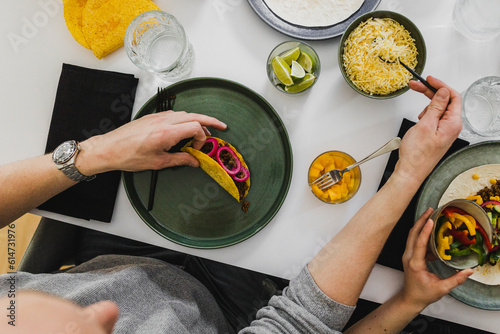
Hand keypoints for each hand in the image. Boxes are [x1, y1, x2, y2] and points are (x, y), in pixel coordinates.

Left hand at [77, 111, 226, 173]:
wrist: (109, 148)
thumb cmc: (130, 157)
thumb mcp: (158, 162)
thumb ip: (180, 160)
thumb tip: (195, 161)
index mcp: (167, 133)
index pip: (195, 126)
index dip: (202, 137)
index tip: (199, 149)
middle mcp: (164, 121)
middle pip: (194, 116)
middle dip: (209, 121)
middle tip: (221, 127)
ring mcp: (158, 116)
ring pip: (184, 113)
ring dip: (196, 120)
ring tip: (203, 132)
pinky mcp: (152, 116)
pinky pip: (174, 114)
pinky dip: (184, 120)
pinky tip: (184, 129)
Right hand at [394, 77, 461, 184]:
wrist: (410, 171)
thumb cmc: (417, 154)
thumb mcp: (425, 124)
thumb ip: (436, 106)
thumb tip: (443, 92)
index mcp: (453, 123)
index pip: (453, 96)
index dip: (441, 85)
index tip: (429, 80)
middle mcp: (452, 126)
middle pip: (445, 101)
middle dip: (430, 92)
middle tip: (416, 86)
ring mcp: (445, 131)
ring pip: (438, 109)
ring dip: (427, 106)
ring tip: (417, 116)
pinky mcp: (438, 134)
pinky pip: (434, 118)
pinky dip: (425, 115)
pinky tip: (418, 121)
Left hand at [401, 208, 472, 310]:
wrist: (410, 298)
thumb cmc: (423, 294)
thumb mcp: (442, 289)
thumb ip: (456, 280)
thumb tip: (469, 271)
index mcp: (415, 264)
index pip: (419, 244)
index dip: (425, 231)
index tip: (430, 220)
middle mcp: (408, 257)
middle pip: (413, 234)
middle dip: (421, 220)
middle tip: (431, 210)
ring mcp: (407, 255)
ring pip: (412, 235)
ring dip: (420, 224)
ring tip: (431, 215)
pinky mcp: (410, 255)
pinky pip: (415, 241)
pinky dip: (422, 233)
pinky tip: (432, 230)